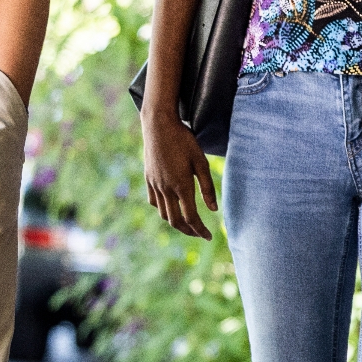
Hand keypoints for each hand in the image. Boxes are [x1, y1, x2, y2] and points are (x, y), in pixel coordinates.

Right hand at [142, 109, 217, 239]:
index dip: (200, 230)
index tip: (208, 236)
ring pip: (163, 213)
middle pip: (176, 221)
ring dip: (176, 222)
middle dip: (189, 231)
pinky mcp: (148, 179)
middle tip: (200, 234)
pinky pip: (154, 202)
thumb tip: (214, 209)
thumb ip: (207, 187)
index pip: (191, 218)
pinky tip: (171, 207)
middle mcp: (166, 188)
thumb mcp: (201, 161)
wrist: (158, 125)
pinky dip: (163, 210)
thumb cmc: (183, 140)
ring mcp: (154, 184)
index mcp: (181, 185)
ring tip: (188, 223)